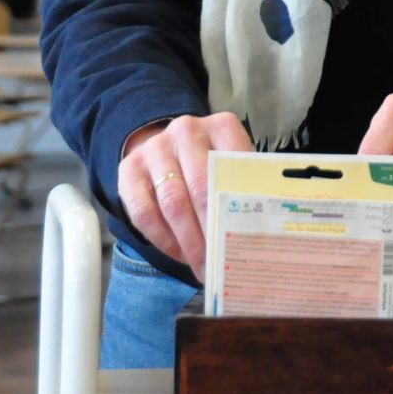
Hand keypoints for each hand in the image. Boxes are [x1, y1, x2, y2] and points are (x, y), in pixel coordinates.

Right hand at [117, 112, 253, 278]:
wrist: (167, 148)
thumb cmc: (211, 166)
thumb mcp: (234, 168)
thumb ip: (246, 189)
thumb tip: (263, 232)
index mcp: (221, 127)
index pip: (234, 168)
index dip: (238, 207)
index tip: (245, 241)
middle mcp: (186, 131)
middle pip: (201, 188)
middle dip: (212, 232)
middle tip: (222, 263)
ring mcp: (155, 147)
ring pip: (171, 202)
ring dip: (188, 241)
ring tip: (202, 266)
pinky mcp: (129, 168)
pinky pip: (143, 212)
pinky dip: (162, 239)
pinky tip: (178, 254)